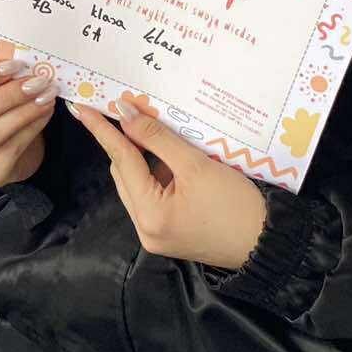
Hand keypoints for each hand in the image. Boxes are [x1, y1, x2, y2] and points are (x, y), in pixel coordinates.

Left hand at [72, 95, 267, 270]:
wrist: (269, 243)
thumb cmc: (237, 206)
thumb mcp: (197, 165)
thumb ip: (157, 139)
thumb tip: (126, 115)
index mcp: (149, 214)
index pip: (121, 161)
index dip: (103, 131)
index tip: (83, 108)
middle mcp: (145, 229)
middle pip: (125, 174)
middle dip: (128, 144)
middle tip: (131, 113)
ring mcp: (155, 235)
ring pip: (137, 185)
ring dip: (144, 160)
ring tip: (159, 136)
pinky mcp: (168, 235)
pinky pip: (151, 198)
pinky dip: (157, 176)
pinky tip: (173, 161)